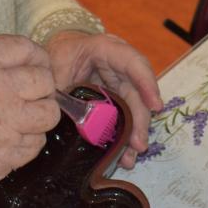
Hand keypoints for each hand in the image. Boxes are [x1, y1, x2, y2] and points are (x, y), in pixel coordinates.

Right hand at [0, 35, 57, 200]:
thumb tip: (23, 68)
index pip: (25, 49)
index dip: (37, 56)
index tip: (39, 63)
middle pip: (44, 81)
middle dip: (42, 86)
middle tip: (33, 93)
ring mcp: (3, 126)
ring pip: (47, 115)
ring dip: (38, 116)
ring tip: (22, 118)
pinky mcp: (5, 156)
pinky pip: (34, 145)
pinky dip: (27, 142)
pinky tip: (9, 139)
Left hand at [44, 30, 162, 167]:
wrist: (53, 59)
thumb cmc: (54, 58)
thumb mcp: (52, 70)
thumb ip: (58, 89)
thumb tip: (61, 117)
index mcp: (104, 49)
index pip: (132, 62)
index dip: (146, 83)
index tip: (155, 106)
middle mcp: (119, 67)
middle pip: (137, 92)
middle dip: (140, 120)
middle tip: (139, 145)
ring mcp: (119, 84)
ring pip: (134, 109)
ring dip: (134, 134)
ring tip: (129, 158)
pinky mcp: (116, 100)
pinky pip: (124, 118)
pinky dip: (123, 137)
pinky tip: (122, 156)